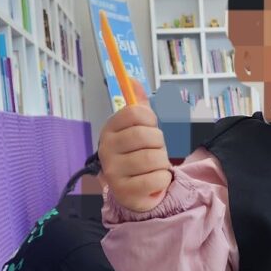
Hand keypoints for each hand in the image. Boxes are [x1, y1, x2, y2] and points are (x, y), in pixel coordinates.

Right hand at [98, 78, 172, 212]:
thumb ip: (138, 105)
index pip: (135, 113)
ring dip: (162, 162)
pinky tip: (154, 180)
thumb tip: (132, 79)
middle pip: (145, 136)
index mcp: (109, 129)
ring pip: (153, 158)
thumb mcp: (137, 128)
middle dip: (159, 143)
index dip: (150, 120)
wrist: (133, 191)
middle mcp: (106, 149)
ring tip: (154, 166)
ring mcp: (114, 172)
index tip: (150, 128)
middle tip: (155, 150)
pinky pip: (157, 179)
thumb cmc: (138, 155)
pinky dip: (163, 179)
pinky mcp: (125, 191)